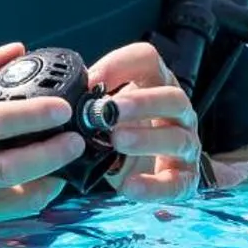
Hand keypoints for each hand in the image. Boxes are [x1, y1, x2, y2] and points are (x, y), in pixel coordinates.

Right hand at [0, 43, 81, 222]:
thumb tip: (18, 50)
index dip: (31, 115)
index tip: (61, 108)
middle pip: (8, 166)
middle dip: (49, 154)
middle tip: (77, 140)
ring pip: (13, 195)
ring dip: (49, 179)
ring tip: (72, 162)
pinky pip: (11, 211)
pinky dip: (37, 199)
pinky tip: (54, 183)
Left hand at [88, 42, 201, 203]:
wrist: (156, 172)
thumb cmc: (127, 132)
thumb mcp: (111, 112)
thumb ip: (93, 103)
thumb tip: (61, 100)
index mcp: (157, 86)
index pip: (148, 60)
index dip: (121, 65)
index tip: (91, 80)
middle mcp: (178, 113)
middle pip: (172, 98)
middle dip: (142, 103)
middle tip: (111, 110)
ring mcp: (186, 145)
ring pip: (177, 138)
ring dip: (146, 139)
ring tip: (117, 141)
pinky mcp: (184, 179)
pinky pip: (175, 183)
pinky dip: (153, 186)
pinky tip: (129, 186)